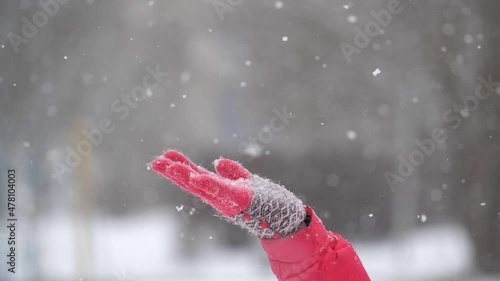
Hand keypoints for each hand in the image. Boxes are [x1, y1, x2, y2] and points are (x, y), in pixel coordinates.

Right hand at [151, 150, 305, 238]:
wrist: (288, 220)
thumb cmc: (269, 203)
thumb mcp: (248, 183)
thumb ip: (234, 173)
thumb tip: (218, 162)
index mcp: (222, 190)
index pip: (197, 176)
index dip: (181, 166)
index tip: (164, 155)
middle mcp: (222, 197)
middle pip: (194, 182)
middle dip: (175, 173)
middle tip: (154, 161)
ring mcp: (231, 201)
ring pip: (204, 187)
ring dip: (185, 177)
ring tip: (167, 166)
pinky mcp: (243, 201)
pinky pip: (223, 192)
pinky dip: (209, 185)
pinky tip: (197, 177)